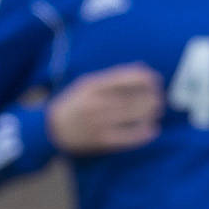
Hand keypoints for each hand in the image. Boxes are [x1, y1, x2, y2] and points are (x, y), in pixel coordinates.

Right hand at [47, 64, 162, 153]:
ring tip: (156, 112)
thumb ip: (112, 77)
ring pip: (134, 116)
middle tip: (159, 99)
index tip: (155, 81)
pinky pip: (128, 137)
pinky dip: (143, 133)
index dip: (147, 78)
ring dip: (150, 113)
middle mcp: (96, 103)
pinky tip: (152, 130)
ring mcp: (99, 123)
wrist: (49, 131)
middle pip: (135, 97)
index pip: (128, 77)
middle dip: (152, 97)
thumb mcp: (86, 84)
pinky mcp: (100, 140)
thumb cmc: (73, 105)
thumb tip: (142, 68)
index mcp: (93, 86)